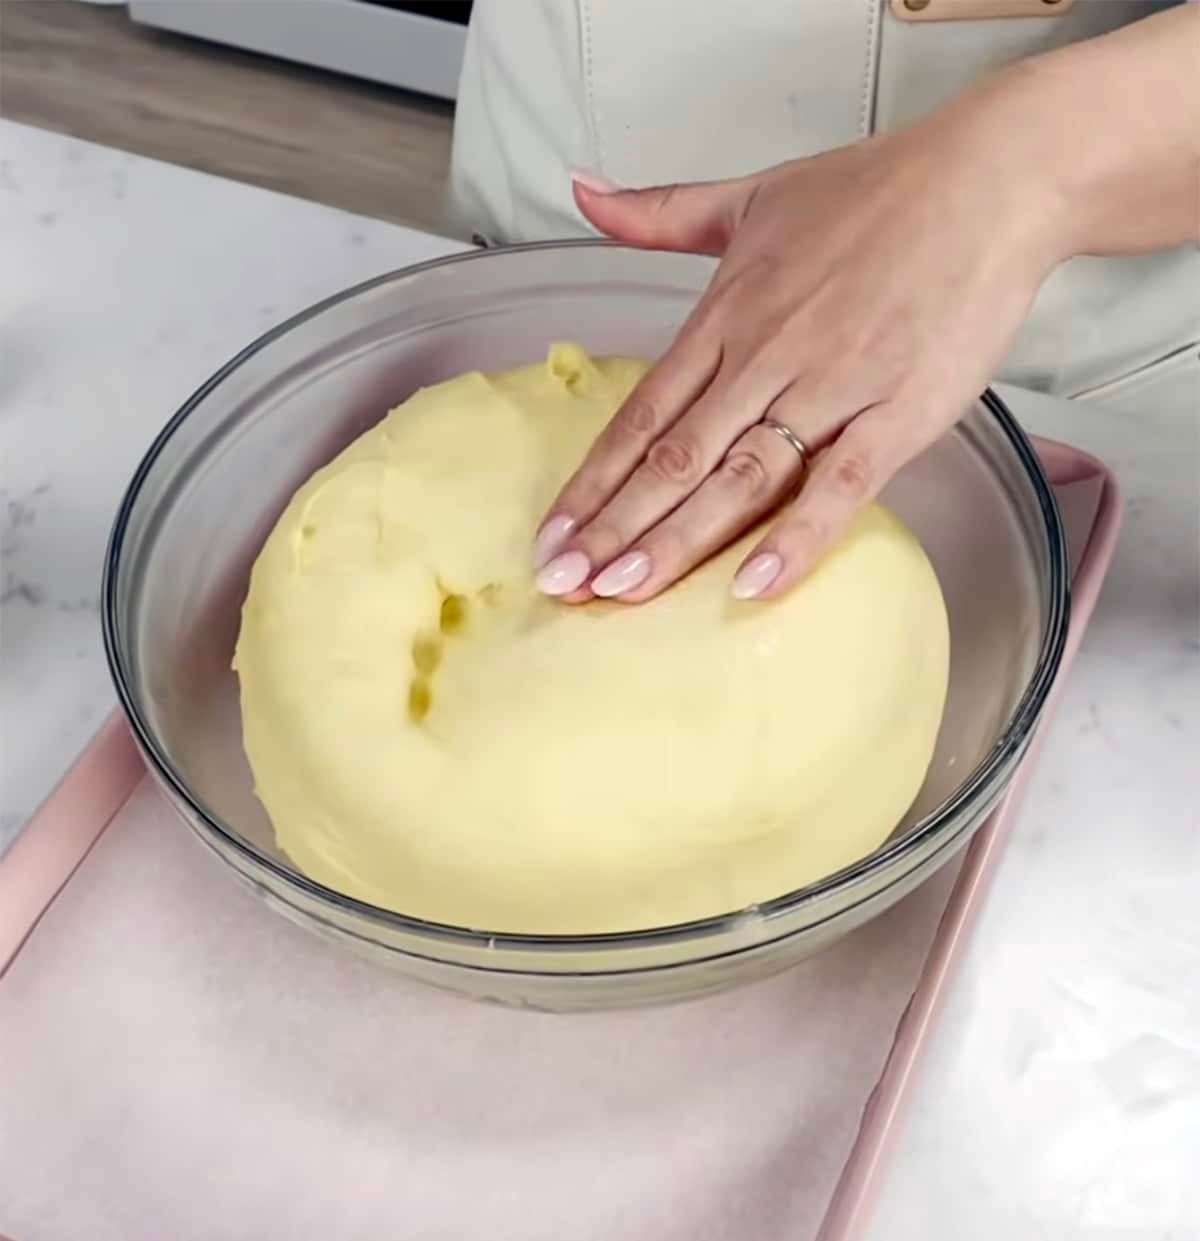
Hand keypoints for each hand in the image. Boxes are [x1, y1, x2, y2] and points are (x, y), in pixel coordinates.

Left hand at [533, 70, 1071, 602]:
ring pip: (736, 479)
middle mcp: (764, 360)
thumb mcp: (751, 195)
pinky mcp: (896, 414)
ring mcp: (829, 389)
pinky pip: (837, 487)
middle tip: (562, 586)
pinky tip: (750, 587)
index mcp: (726, 318)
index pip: (641, 417)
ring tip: (622, 593)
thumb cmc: (875, 190)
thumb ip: (661, 213)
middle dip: (613, 528)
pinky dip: (795, 537)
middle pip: (673, 459)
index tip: (551, 536)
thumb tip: (584, 194)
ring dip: (675, 540)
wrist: (989, 181)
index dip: (592, 482)